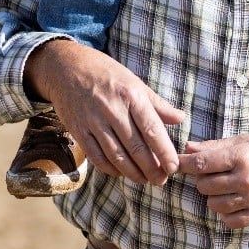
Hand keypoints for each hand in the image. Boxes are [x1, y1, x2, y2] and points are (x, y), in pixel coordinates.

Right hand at [24, 39, 185, 185]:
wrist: (67, 68)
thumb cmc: (107, 74)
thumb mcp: (135, 82)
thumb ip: (158, 104)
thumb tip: (181, 118)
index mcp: (131, 95)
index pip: (152, 129)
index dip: (164, 151)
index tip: (173, 167)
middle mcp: (113, 110)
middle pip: (135, 147)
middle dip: (151, 168)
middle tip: (162, 181)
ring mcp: (93, 122)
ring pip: (116, 155)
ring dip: (132, 173)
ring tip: (145, 181)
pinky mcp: (78, 130)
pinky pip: (96, 156)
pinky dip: (110, 169)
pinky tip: (121, 173)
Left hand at [178, 134, 248, 227]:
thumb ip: (217, 145)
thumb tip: (189, 148)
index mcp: (243, 157)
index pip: (202, 163)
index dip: (185, 163)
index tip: (178, 162)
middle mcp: (246, 179)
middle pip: (204, 185)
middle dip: (202, 178)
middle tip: (212, 171)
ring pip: (213, 204)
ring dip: (213, 195)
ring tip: (224, 185)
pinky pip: (229, 220)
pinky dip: (225, 212)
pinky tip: (232, 200)